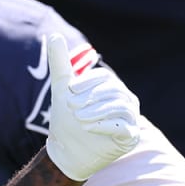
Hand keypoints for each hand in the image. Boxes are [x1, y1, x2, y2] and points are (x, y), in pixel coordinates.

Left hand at [44, 33, 139, 180]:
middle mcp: (125, 100)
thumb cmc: (67, 117)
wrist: (67, 149)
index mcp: (111, 87)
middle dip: (90, 98)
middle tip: (71, 107)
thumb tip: (54, 35)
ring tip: (79, 118)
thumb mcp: (61, 88)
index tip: (69, 91)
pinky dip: (106, 125)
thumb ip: (60, 62)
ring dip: (96, 111)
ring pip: (119, 107)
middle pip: (113, 91)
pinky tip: (89, 128)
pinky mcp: (130, 137)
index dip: (87, 82)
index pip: (104, 78)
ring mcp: (130, 119)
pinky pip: (125, 127)